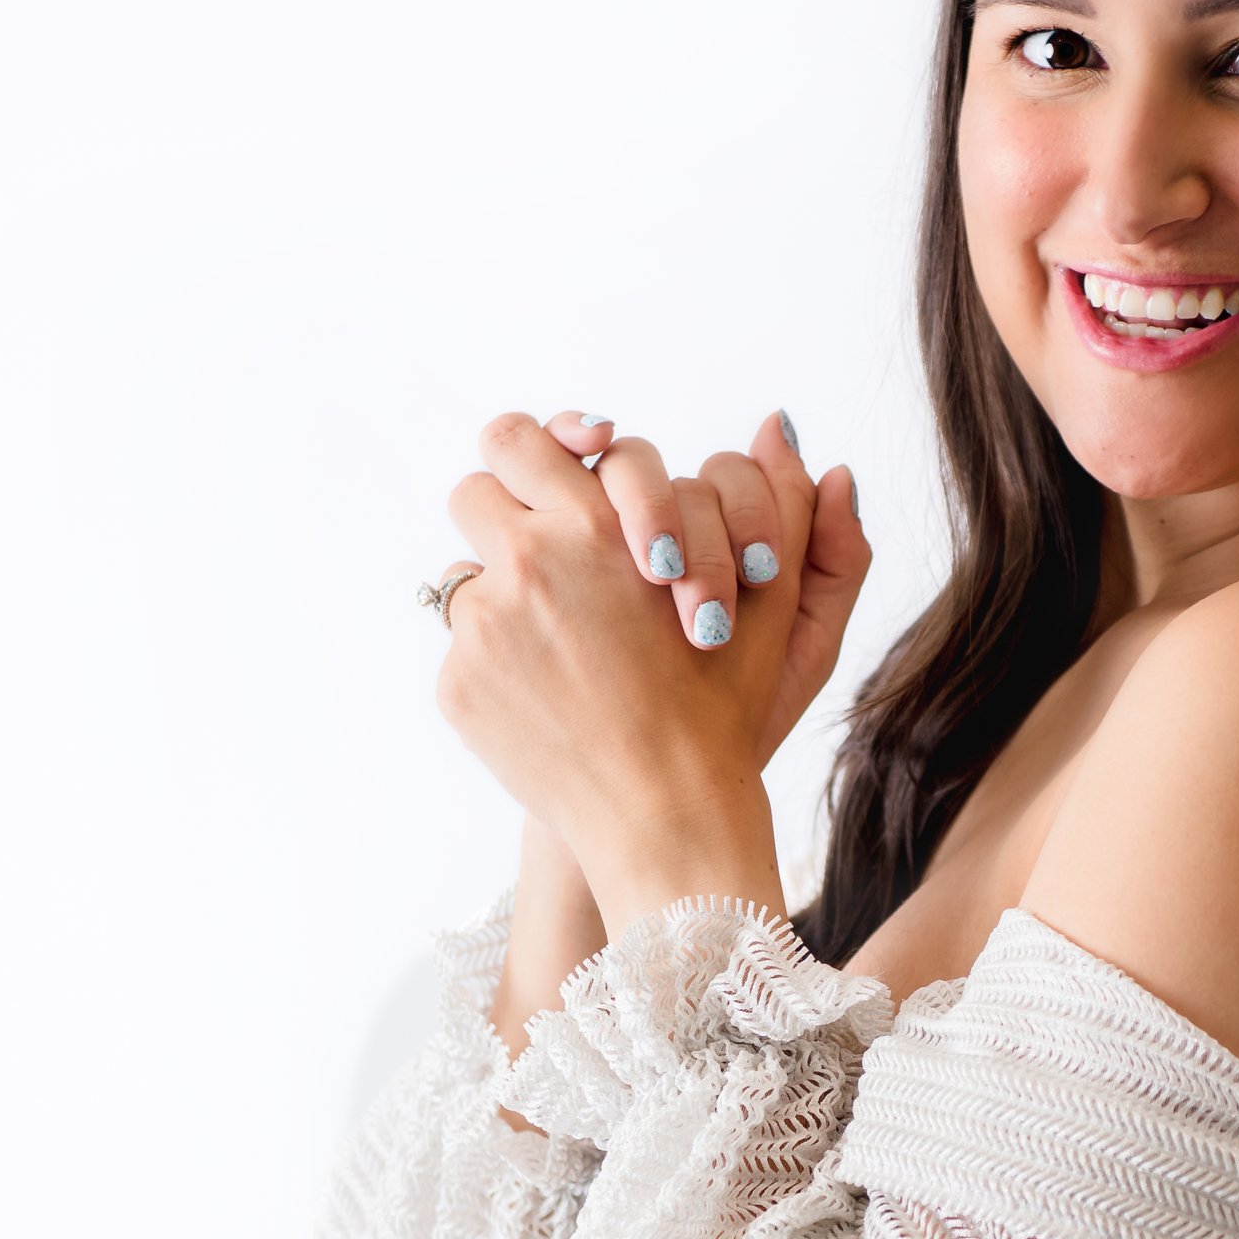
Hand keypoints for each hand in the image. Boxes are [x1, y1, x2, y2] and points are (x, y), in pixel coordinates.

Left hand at [439, 407, 867, 940]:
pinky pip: (465, 645)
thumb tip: (777, 425)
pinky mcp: (460, 684)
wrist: (663, 812)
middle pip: (473, 491)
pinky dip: (501, 660)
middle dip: (505, 509)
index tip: (562, 474)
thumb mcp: (768, 600)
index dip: (536, 452)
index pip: (516, 440)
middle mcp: (528, 564)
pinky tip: (553, 692)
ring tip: (559, 633)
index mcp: (598, 526)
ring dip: (503, 590)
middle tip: (544, 545)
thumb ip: (776, 502)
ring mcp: (484, 627)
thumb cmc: (725, 707)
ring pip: (465, 572)